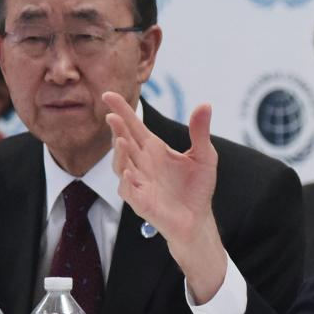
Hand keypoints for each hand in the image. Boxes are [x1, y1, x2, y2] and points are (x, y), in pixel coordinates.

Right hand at [102, 91, 227, 302]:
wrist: (198, 219)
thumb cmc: (197, 188)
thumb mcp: (204, 156)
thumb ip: (200, 132)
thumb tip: (205, 104)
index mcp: (154, 149)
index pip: (133, 125)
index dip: (121, 110)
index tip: (108, 94)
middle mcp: (142, 163)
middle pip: (124, 142)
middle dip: (117, 129)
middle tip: (112, 115)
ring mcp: (139, 182)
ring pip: (121, 165)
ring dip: (118, 153)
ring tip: (120, 139)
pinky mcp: (141, 202)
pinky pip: (128, 190)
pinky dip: (126, 181)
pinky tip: (127, 172)